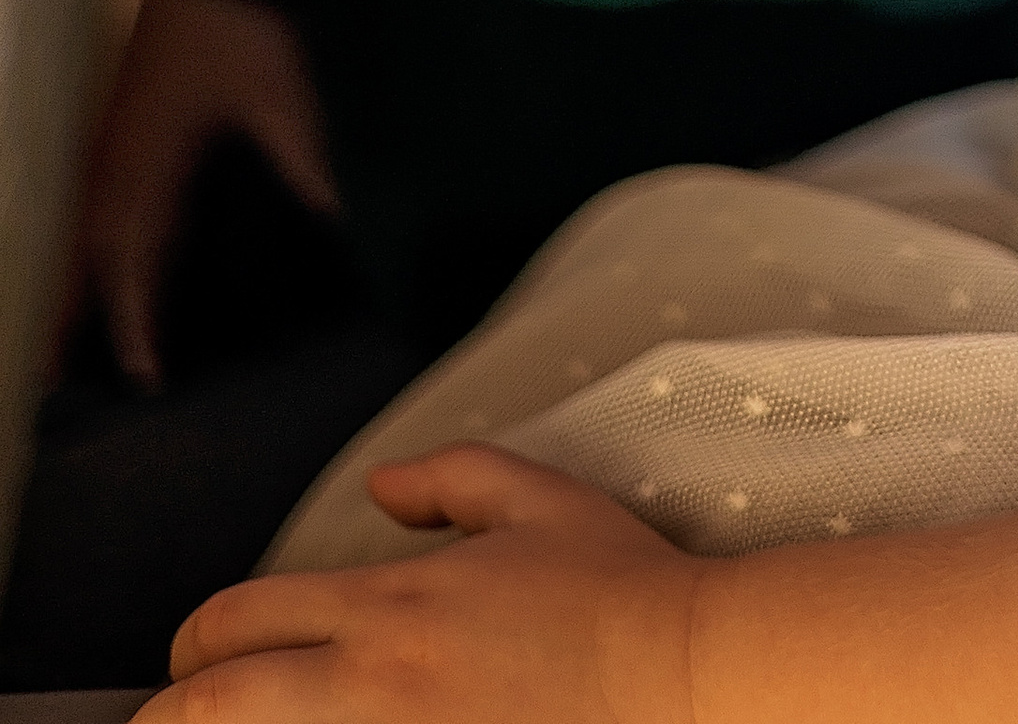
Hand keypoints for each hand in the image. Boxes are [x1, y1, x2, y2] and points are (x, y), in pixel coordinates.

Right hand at [66, 0, 338, 390]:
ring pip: (73, 220)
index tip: (147, 377)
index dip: (135, 323)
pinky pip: (81, 183)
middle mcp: (110, 150)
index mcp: (144, 158)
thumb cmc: (242, 8)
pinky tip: (86, 238)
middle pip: (78, 251)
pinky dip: (75, 225)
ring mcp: (103, 123)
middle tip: (56, 379)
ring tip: (55, 329)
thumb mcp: (284, 89)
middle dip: (69, 314)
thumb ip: (308, 160)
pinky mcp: (112, 99)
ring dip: (66, 274)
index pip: (127, 260)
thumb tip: (340, 221)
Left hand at [150, 443, 697, 721]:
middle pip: (213, 707)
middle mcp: (372, 684)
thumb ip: (449, 477)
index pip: (238, 622)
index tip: (195, 661)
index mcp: (390, 605)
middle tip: (167, 723)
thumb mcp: (539, 500)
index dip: (196, 644)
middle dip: (168, 718)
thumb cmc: (621, 592)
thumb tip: (382, 487)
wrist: (688, 678)